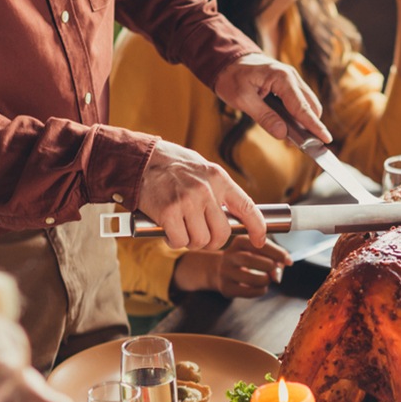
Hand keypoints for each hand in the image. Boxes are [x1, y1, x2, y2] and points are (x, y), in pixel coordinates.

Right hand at [138, 140, 267, 248]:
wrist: (141, 160)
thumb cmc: (172, 166)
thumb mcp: (204, 170)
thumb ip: (219, 191)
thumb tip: (236, 215)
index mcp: (219, 179)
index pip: (248, 208)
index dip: (257, 228)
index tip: (259, 241)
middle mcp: (206, 191)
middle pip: (222, 234)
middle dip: (213, 242)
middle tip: (202, 237)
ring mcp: (187, 202)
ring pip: (201, 241)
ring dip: (191, 242)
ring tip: (182, 229)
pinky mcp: (168, 212)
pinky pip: (180, 241)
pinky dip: (174, 241)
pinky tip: (169, 231)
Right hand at [172, 236, 292, 298]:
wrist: (218, 271)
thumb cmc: (245, 259)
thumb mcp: (258, 251)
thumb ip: (274, 257)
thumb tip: (281, 270)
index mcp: (239, 242)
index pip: (257, 243)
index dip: (276, 252)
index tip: (288, 260)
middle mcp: (229, 256)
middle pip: (249, 259)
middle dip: (268, 265)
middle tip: (275, 269)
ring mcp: (225, 273)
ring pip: (250, 278)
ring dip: (266, 280)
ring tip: (268, 278)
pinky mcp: (226, 288)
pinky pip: (248, 292)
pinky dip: (261, 290)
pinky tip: (260, 286)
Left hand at [213, 53, 330, 143]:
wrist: (226, 59)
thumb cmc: (231, 76)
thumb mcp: (241, 99)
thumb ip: (264, 116)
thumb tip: (282, 134)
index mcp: (281, 78)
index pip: (302, 107)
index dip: (314, 125)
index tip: (326, 139)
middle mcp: (291, 76)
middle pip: (311, 106)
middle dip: (310, 126)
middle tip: (302, 145)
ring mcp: (291, 79)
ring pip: (307, 104)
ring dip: (304, 121)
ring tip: (292, 138)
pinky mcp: (287, 84)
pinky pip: (299, 101)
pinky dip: (297, 115)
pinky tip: (288, 125)